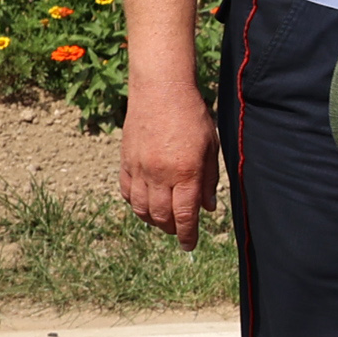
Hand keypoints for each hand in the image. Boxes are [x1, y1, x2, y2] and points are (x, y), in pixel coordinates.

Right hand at [121, 79, 222, 251]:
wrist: (161, 91)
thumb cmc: (192, 116)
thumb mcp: (211, 146)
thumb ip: (209, 179)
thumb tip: (208, 208)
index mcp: (186, 172)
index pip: (185, 215)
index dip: (188, 234)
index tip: (190, 245)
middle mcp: (160, 175)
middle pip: (162, 216)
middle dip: (172, 229)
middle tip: (180, 231)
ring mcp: (140, 169)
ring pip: (142, 208)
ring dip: (153, 220)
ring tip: (164, 220)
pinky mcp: (126, 161)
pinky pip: (127, 192)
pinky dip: (135, 203)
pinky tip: (145, 203)